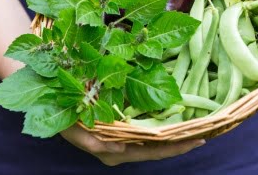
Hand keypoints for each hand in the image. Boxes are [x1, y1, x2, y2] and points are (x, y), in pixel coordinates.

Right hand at [61, 124, 205, 165]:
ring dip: (173, 136)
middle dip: (181, 143)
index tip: (199, 140)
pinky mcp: (120, 131)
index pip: (152, 153)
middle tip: (206, 133)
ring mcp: (121, 141)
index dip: (176, 148)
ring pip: (153, 142)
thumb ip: (94, 142)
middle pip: (157, 150)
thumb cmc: (62, 116)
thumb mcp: (73, 129)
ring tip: (195, 127)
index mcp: (113, 152)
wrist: (51, 105)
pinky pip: (145, 133)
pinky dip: (160, 128)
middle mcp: (120, 149)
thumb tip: (121, 150)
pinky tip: (172, 121)